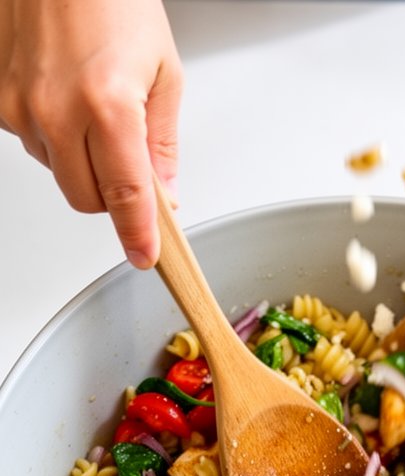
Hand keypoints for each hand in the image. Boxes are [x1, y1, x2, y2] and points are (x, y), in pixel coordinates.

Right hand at [0, 0, 182, 267]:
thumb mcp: (163, 70)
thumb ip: (163, 142)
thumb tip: (165, 193)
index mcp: (107, 105)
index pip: (127, 196)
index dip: (138, 234)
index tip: (145, 256)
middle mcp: (56, 111)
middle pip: (88, 199)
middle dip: (113, 195)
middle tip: (129, 161)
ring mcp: (20, 107)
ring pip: (60, 174)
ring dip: (82, 162)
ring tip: (95, 109)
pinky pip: (32, 144)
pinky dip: (54, 135)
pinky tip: (65, 97)